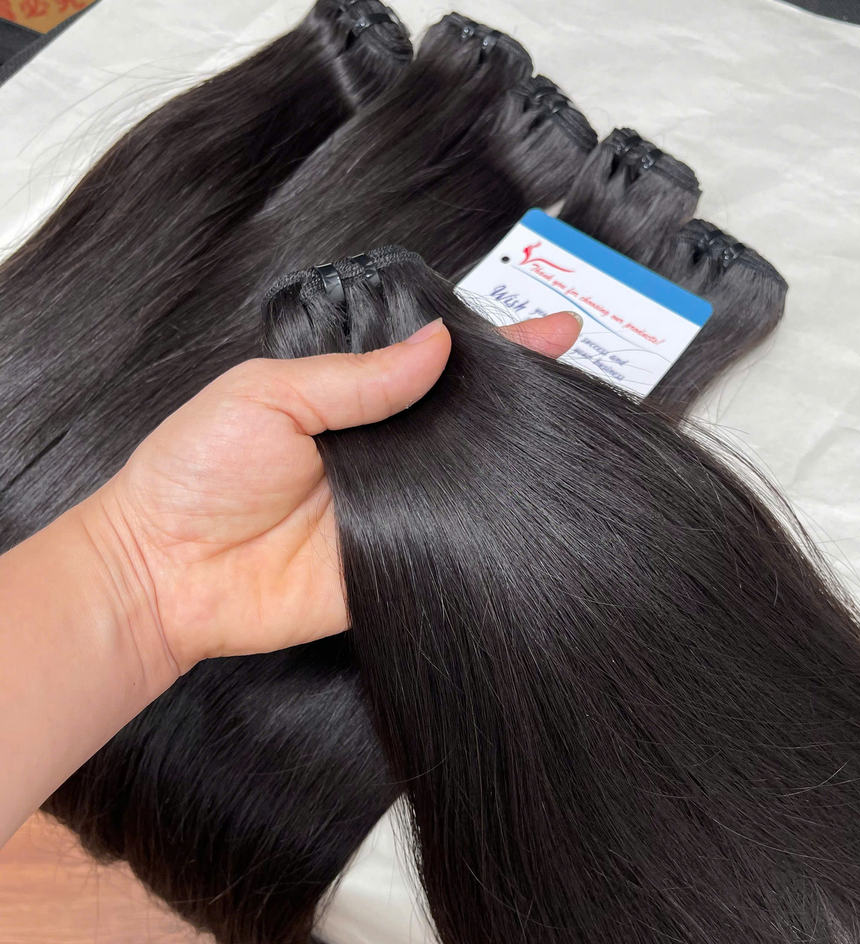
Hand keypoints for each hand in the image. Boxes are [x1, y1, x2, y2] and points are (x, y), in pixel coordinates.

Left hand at [81, 313, 580, 677]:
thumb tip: (436, 344)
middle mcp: (380, 450)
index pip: (433, 362)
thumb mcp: (269, 394)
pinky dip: (486, 527)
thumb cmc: (194, 473)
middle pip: (461, 418)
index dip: (492, 346)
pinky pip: (452, 542)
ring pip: (466, 478)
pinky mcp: (395, 563)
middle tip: (572, 374)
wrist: (165, 572)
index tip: (551, 333)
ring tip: (566, 427)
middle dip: (516, 397)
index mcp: (349, 398)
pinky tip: (526, 506)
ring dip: (509, 458)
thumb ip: (356, 377)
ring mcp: (393, 507)